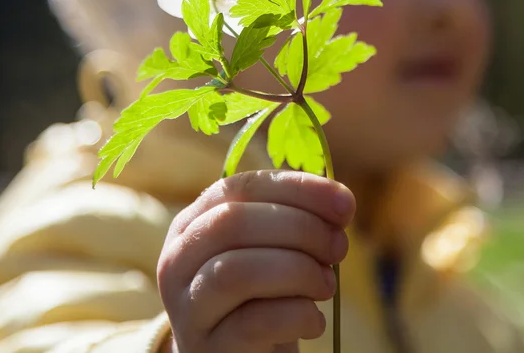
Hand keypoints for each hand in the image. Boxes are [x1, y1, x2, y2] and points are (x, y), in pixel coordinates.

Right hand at [157, 169, 354, 352]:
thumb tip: (340, 200)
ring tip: (326, 284)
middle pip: (233, 222)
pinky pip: (254, 323)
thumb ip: (296, 217)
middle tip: (339, 246)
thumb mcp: (271, 247)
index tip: (344, 202)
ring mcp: (187, 307)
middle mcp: (179, 259)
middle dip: (300, 228)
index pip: (241, 186)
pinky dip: (297, 314)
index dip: (296, 189)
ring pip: (237, 271)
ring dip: (298, 271)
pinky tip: (314, 320)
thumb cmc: (262, 291)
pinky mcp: (207, 348)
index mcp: (194, 222)